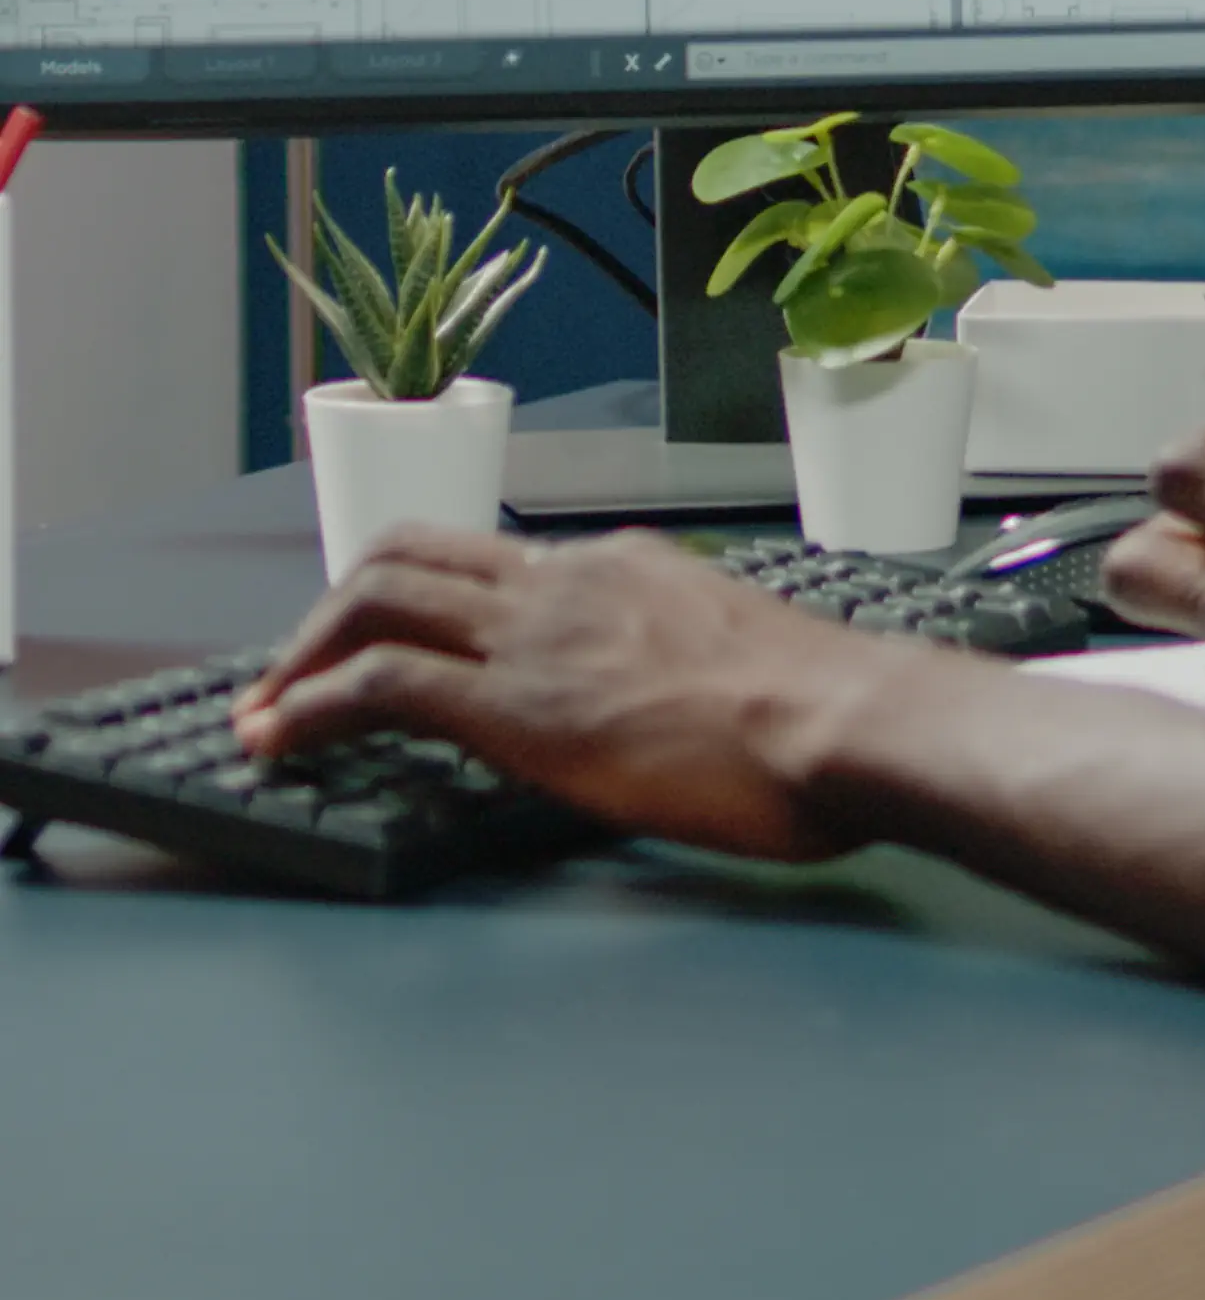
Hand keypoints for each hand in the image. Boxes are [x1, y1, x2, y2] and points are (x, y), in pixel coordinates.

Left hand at [234, 526, 846, 858]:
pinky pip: (380, 683)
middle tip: (293, 671)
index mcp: (622, 568)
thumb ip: (690, 665)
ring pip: (375, 599)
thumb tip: (686, 708)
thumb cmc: (825, 716)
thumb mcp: (745, 665)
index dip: (419, 597)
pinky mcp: (517, 706)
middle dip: (334, 607)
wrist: (845, 721)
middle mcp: (567, 580)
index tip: (383, 644)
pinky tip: (275, 745)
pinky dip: (308, 707)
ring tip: (263, 710)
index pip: (491, 561)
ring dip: (301, 652)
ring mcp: (539, 636)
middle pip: (409, 554)